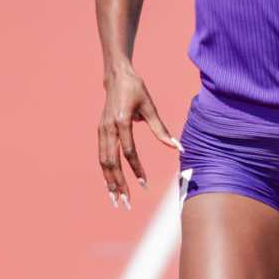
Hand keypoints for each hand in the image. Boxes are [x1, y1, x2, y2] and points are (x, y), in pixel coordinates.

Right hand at [97, 67, 179, 207]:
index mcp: (121, 121)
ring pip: (103, 162)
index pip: (128, 152)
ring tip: (115, 200)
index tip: (144, 183)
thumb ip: (161, 128)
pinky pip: (102, 156)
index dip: (136, 169)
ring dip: (109, 182)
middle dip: (118, 184)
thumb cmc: (135, 89)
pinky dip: (106, 172)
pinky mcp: (100, 132)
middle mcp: (108, 128)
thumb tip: (177, 147)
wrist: (115, 75)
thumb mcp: (150, 106)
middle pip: (111, 162)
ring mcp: (102, 130)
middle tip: (126, 203)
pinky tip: (110, 185)